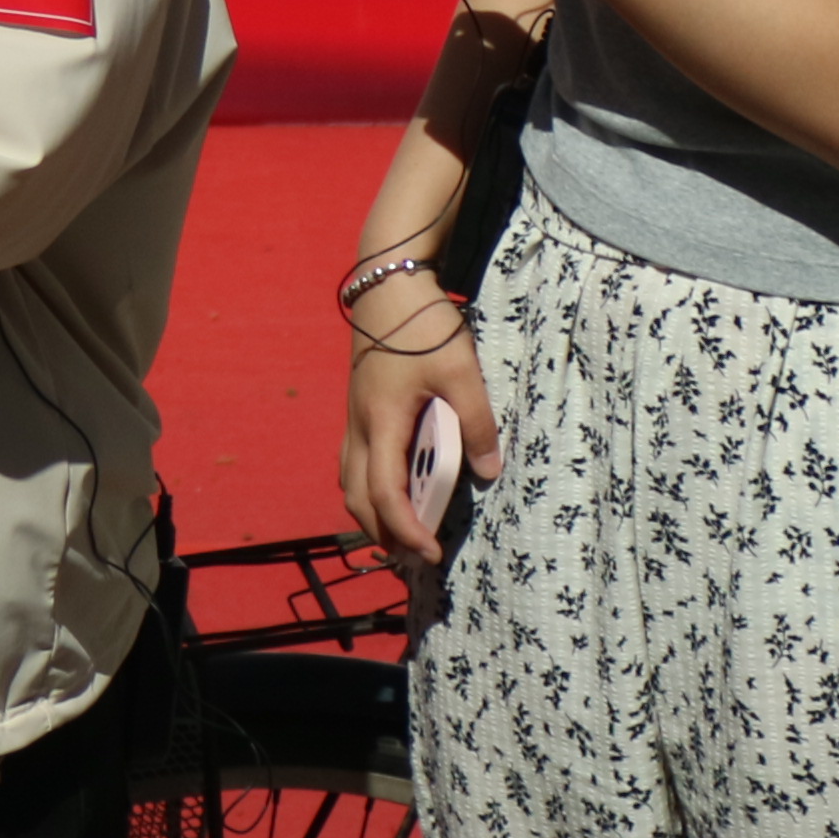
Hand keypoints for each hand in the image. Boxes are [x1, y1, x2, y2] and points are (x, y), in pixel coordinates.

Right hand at [340, 291, 501, 570]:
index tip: (430, 552)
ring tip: (405, 529)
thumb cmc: (422, 324)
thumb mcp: (460, 370)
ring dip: (373, 512)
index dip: (405, 529)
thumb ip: (476, 422)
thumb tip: (488, 471)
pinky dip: (369, 487)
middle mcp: (359, 427)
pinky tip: (395, 485)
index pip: (384, 494)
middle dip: (383, 533)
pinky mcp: (358, 407)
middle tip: (417, 554)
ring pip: (350, 482)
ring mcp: (354, 417)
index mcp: (381, 423)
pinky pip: (354, 462)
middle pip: (357, 498)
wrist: (387, 283)